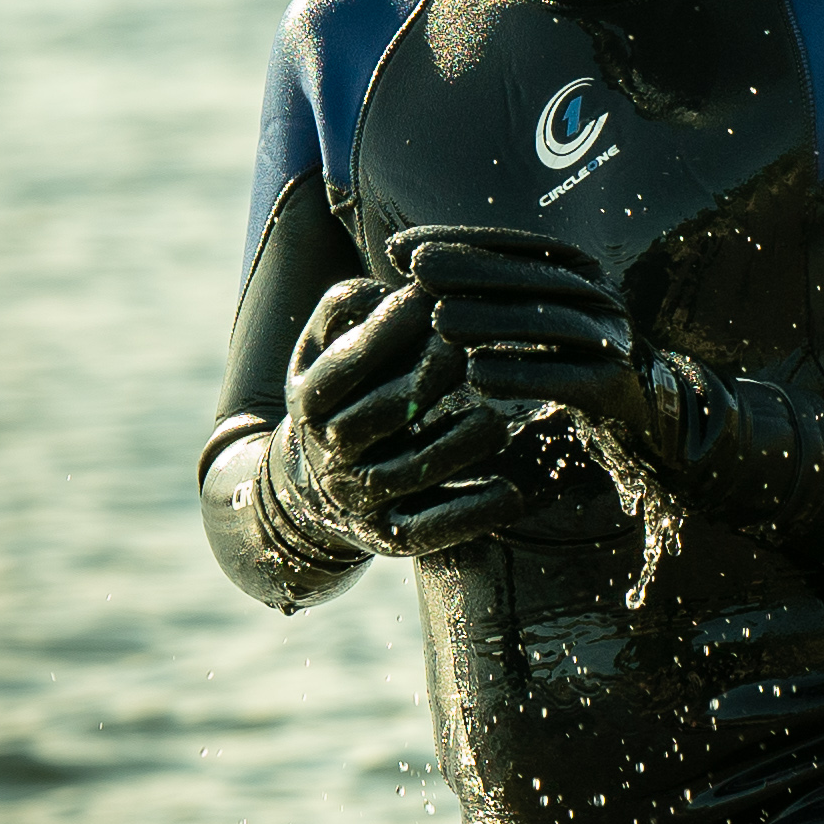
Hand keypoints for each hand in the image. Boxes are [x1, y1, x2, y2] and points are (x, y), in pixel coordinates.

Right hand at [263, 275, 523, 557]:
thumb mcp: (322, 348)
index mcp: (310, 400)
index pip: (345, 365)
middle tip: (470, 349)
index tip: (432, 299)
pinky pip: (430, 530)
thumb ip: (344, 309)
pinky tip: (513, 493)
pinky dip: (471, 514)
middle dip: (427, 377)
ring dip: (457, 445)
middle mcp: (331, 452)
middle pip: (381, 416)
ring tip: (495, 420)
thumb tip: (379, 289)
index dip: (388, 330)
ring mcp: (360, 497)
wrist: (311, 488)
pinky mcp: (391, 534)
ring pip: (409, 472)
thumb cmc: (341, 393)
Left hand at [390, 225, 823, 541]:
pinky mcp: (620, 390)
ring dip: (492, 320)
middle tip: (416, 271)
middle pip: (533, 278)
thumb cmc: (571, 366)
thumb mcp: (533, 320)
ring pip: (549, 325)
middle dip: (472, 270)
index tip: (401, 245)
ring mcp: (615, 343)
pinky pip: (567, 379)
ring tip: (438, 322)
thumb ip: (487, 292)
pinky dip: (521, 374)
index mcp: (581, 274)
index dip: (458, 240)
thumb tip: (410, 258)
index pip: (516, 245)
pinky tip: (476, 376)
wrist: (650, 421)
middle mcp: (603, 300)